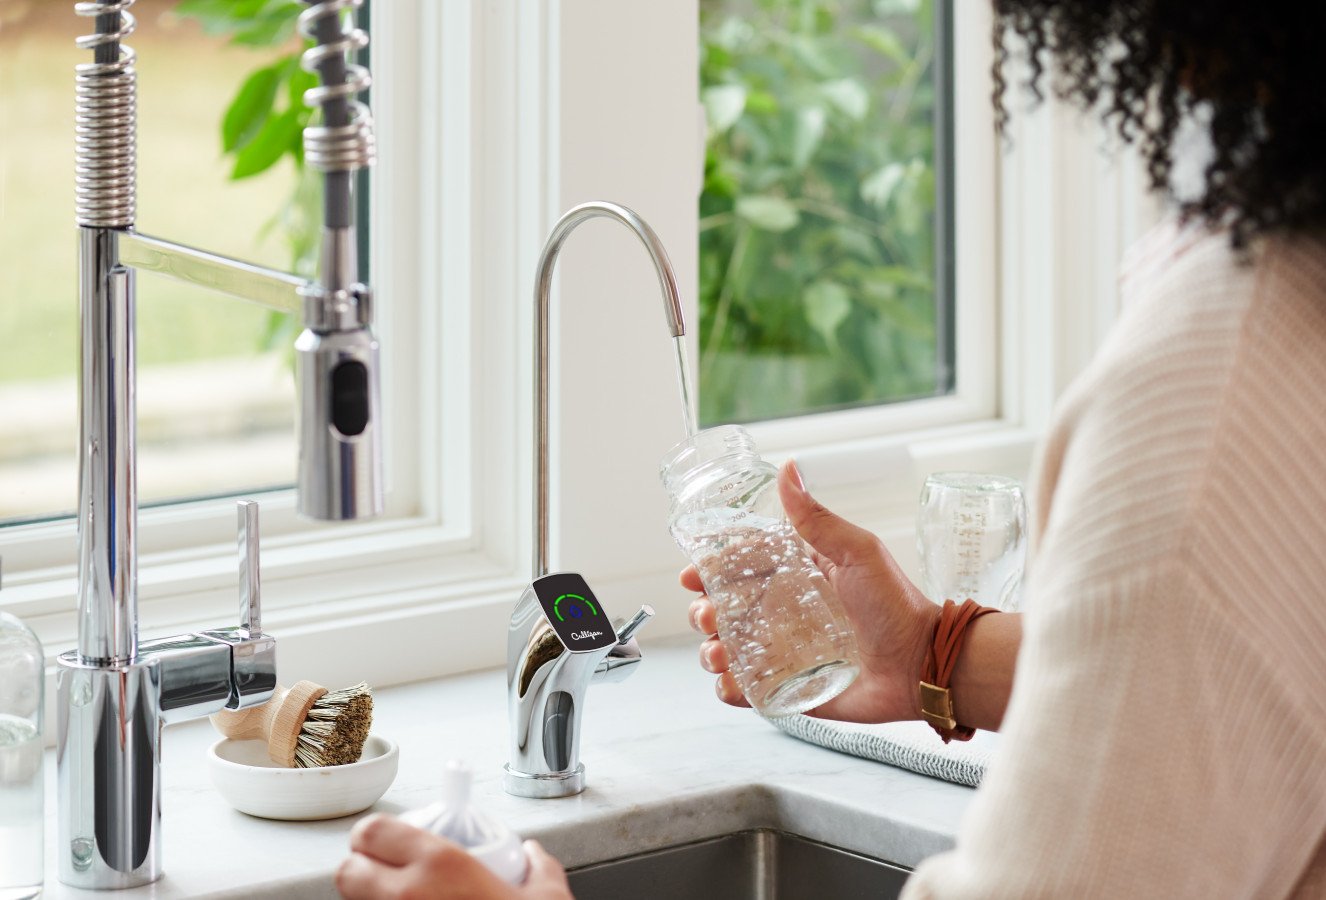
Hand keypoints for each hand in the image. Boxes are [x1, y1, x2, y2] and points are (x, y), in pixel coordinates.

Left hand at [336, 814, 573, 899]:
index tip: (388, 838)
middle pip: (347, 873)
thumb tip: (532, 856)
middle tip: (387, 871)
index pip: (371, 833)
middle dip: (362, 869)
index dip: (375, 834)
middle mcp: (406, 898)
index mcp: (440, 866)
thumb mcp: (547, 898)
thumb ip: (538, 869)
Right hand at [684, 460, 939, 723]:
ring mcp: (787, 652)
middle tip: (707, 615)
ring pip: (730, 650)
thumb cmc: (896, 604)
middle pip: (727, 609)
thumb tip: (788, 469)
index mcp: (798, 577)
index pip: (743, 567)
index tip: (692, 573)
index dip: (711, 569)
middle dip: (705, 612)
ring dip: (712, 652)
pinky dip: (731, 689)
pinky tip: (730, 684)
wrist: (922, 664)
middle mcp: (787, 614)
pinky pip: (750, 690)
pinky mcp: (793, 688)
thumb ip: (817, 518)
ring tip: (718, 654)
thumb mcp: (857, 552)